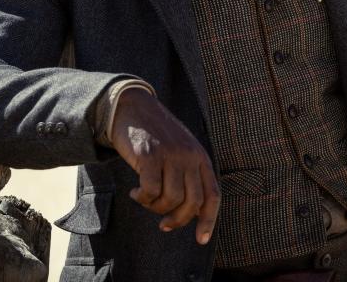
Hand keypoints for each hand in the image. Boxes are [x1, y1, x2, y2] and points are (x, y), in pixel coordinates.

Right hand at [110, 88, 219, 244]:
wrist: (134, 106)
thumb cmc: (156, 135)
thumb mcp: (181, 150)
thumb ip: (189, 174)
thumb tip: (190, 212)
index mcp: (200, 157)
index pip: (212, 195)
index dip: (209, 220)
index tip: (201, 239)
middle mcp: (189, 156)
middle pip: (192, 203)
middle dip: (177, 220)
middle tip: (163, 224)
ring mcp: (170, 154)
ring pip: (170, 199)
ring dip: (155, 208)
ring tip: (145, 200)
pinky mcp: (149, 155)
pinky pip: (150, 190)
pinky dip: (142, 198)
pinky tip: (135, 193)